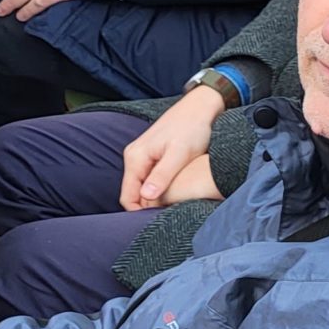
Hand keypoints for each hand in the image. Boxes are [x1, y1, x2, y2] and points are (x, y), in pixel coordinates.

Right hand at [118, 84, 224, 210]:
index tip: (160, 221)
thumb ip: (161, 175)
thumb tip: (145, 197)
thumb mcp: (179, 154)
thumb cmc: (192, 128)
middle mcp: (134, 157)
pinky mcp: (153, 156)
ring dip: (154, 199)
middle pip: (133, 193)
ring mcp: (142, 156)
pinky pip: (149, 179)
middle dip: (147, 208)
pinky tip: (175, 192)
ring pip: (141, 187)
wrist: (201, 107)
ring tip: (174, 206)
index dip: (140, 213)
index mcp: (135, 157)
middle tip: (171, 216)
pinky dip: (159, 189)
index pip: (127, 197)